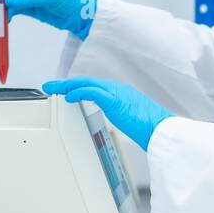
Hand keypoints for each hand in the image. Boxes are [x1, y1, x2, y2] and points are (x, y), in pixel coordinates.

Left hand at [42, 77, 174, 150]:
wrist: (163, 131)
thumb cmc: (151, 129)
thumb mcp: (131, 119)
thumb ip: (120, 115)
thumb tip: (115, 118)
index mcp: (121, 93)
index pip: (94, 86)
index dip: (77, 86)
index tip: (65, 90)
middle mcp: (118, 89)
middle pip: (87, 82)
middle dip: (66, 83)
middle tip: (50, 85)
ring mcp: (117, 93)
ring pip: (86, 83)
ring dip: (67, 86)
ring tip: (52, 88)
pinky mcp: (115, 100)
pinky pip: (92, 92)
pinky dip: (78, 92)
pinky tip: (68, 96)